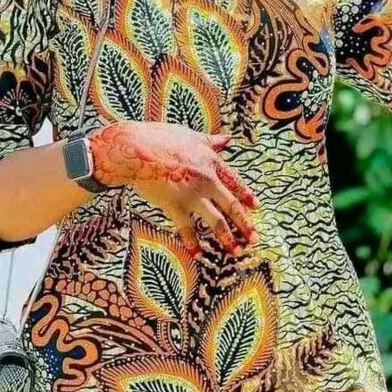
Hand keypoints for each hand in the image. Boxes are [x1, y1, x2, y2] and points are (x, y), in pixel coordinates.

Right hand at [88, 121, 259, 258]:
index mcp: (211, 162)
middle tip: (255, 239)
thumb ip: (211, 141)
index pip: (234, 182)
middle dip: (245, 224)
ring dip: (228, 238)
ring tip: (236, 251)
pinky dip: (193, 243)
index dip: (246, 195)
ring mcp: (192, 195)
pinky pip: (187, 228)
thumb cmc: (161, 138)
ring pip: (216, 220)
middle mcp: (206, 180)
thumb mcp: (191, 136)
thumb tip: (228, 139)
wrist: (135, 149)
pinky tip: (198, 255)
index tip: (256, 207)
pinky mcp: (174, 205)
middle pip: (231, 205)